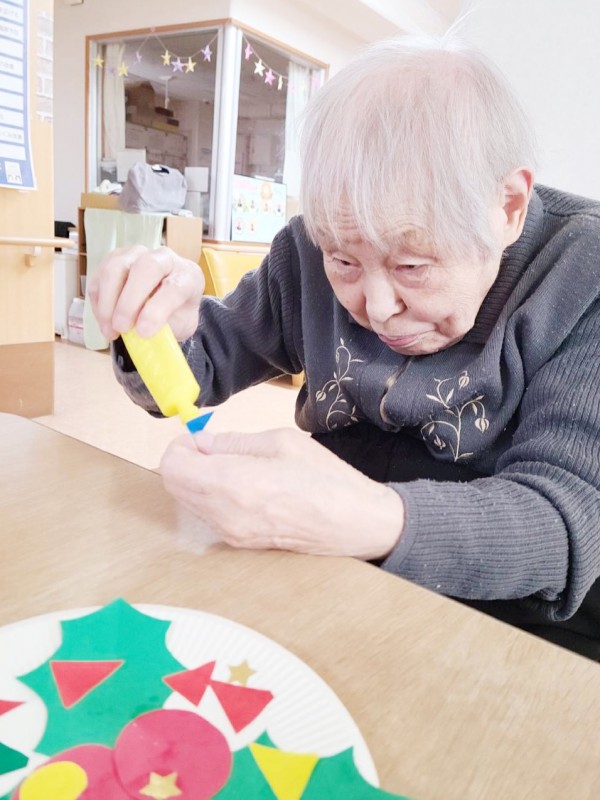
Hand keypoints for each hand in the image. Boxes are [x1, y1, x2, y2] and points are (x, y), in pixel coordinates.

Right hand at [88, 245, 204, 341]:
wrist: (168, 302)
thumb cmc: (176, 313)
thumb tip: (143, 336)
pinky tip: (105, 322)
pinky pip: (99, 278)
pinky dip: (99, 303)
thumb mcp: (181, 325)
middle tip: (122, 328)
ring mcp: (136, 255)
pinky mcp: (113, 260)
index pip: (175, 286)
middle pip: (145, 268)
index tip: (144, 333)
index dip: (157, 310)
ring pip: (115, 268)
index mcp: (187, 275)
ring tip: (110, 330)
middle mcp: (163, 258)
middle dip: (129, 301)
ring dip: (108, 302)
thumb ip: (168, 328)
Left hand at [160, 428, 403, 559]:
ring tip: (233, 467)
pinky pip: (208, 515)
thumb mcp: (281, 442)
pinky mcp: (240, 544)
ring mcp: (231, 534)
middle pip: (174, 486)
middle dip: (186, 462)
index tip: (200, 439)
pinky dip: (211, 497)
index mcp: (234, 484)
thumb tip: (202, 442)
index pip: (173, 467)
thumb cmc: (325, 478)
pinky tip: (242, 486)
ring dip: (198, 480)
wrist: (355, 524)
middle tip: (213, 449)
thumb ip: (233, 441)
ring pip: (189, 502)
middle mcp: (225, 514)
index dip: (181, 446)